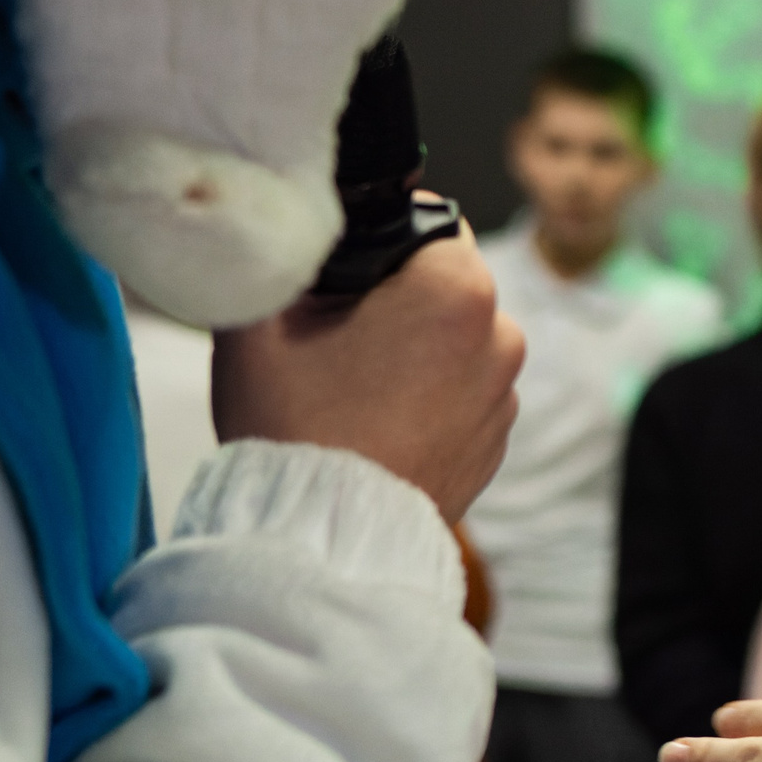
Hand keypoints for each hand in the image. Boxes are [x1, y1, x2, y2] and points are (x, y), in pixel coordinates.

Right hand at [211, 216, 524, 518]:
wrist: (321, 539)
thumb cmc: (293, 428)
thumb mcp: (257, 320)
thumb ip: (277, 253)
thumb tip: (283, 225)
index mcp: (457, 290)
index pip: (429, 222)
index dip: (377, 239)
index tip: (338, 273)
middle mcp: (500, 338)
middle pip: (442, 285)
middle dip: (394, 297)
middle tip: (332, 336)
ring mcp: (503, 397)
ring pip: (452, 342)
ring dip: (412, 351)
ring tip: (351, 389)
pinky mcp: (494, 444)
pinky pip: (460, 395)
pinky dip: (426, 399)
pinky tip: (375, 424)